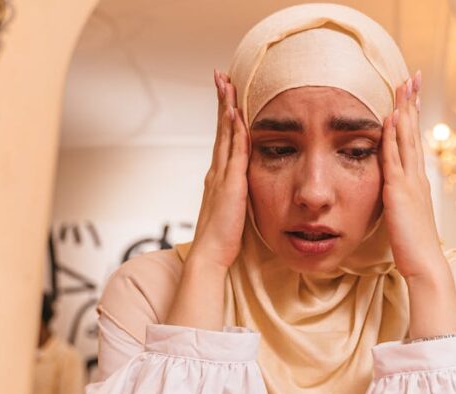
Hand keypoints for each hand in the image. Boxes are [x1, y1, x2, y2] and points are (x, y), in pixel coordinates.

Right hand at [185, 70, 249, 271]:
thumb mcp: (233, 211)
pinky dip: (234, 130)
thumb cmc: (223, 240)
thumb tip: (244, 191)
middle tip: (220, 76)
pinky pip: (233, 150)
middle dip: (221, 101)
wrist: (211, 254)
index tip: (226, 96)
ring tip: (226, 83)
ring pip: (225, 133)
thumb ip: (237, 197)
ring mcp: (221, 175)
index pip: (223, 139)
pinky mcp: (229, 183)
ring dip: (226, 107)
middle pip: (221, 128)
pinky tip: (236, 114)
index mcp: (218, 178)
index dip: (225, 117)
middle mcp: (216, 172)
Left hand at [380, 72, 455, 337]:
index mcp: (417, 183)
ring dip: (404, 110)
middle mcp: (417, 177)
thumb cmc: (414, 248)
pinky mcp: (399, 190)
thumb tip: (393, 197)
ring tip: (404, 85)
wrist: (425, 264)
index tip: (410, 95)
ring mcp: (410, 182)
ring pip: (406, 138)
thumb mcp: (404, 218)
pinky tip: (390, 117)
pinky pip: (395, 156)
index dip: (411, 118)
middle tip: (413, 76)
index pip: (412, 143)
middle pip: (413, 132)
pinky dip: (393, 135)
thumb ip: (399, 203)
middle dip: (412, 103)